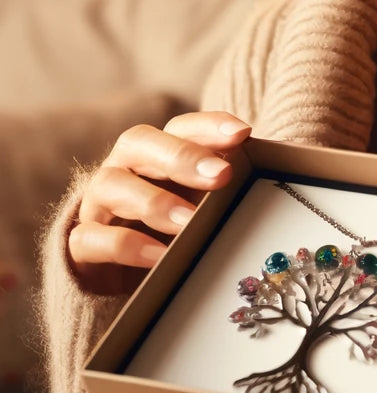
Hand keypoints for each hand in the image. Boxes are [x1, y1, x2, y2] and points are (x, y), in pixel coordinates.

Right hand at [69, 111, 250, 294]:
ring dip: (154, 202)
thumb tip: (280, 172)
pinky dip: (125, 245)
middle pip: (140, 143)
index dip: (210, 126)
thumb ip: (227, 182)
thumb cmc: (174, 221)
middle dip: (182, 156)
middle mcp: (124, 166)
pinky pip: (92, 238)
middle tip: (221, 175)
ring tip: (189, 221)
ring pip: (112, 185)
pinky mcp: (82, 242)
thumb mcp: (202, 199)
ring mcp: (98, 203)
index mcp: (156, 149)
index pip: (181, 126)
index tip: (243, 134)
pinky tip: (158, 256)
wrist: (121, 266)